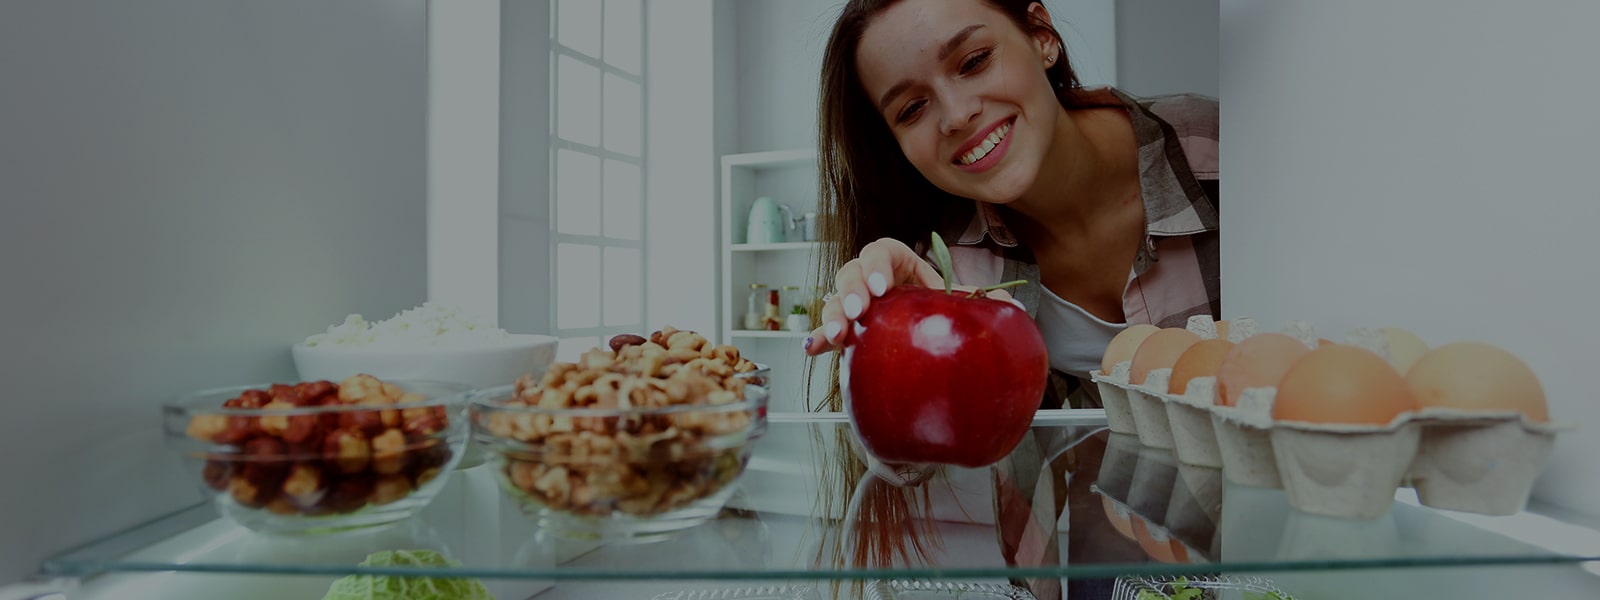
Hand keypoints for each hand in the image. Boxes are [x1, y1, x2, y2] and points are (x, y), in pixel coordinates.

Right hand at [803, 237, 1015, 355]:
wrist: (935, 336)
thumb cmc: (943, 310)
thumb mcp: (963, 301)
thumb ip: (984, 301)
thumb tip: (1008, 307)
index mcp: (901, 264)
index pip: (883, 250)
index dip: (877, 264)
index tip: (883, 287)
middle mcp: (874, 281)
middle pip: (852, 272)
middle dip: (851, 290)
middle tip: (859, 311)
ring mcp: (859, 305)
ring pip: (835, 299)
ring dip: (832, 314)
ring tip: (838, 334)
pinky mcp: (851, 331)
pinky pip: (829, 331)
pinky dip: (820, 337)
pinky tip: (814, 347)